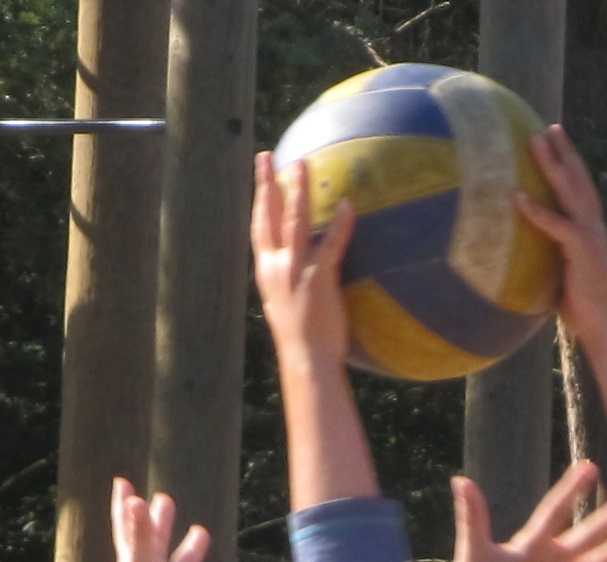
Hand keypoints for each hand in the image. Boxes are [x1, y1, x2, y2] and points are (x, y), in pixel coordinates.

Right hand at [251, 152, 348, 371]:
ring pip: (294, 221)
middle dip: (268, 183)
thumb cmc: (300, 340)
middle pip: (269, 215)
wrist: (306, 361)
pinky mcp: (318, 279)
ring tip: (302, 164)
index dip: (259, 200)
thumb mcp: (283, 306)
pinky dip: (340, 223)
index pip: (259, 228)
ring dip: (298, 190)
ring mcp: (296, 271)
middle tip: (267, 155)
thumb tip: (289, 277)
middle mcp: (276, 266)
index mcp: (266, 272)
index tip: (260, 177)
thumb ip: (285, 284)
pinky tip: (347, 204)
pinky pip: (330, 244)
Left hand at [512, 122, 606, 341]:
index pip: (580, 190)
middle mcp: (593, 226)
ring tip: (537, 140)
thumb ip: (549, 256)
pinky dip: (536, 211)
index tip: (558, 144)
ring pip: (571, 190)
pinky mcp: (581, 249)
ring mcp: (590, 234)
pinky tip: (517, 197)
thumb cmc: (583, 307)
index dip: (570, 166)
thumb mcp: (562, 273)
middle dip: (565, 152)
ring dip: (554, 163)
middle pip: (579, 179)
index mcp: (590, 230)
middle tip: (550, 127)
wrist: (605, 324)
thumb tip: (522, 254)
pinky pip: (555, 225)